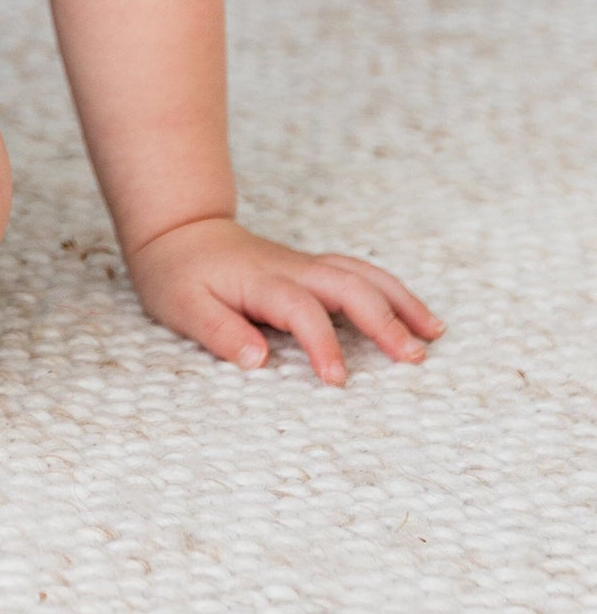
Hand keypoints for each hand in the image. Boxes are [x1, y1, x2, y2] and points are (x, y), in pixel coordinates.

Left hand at [126, 215, 442, 383]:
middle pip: (348, 286)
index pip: (301, 311)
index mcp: (261, 281)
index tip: (337, 381)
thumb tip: (257, 359)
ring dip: (400, 301)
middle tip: (413, 358)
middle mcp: (292, 269)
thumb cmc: (179, 275)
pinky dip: (392, 292)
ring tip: (433, 334)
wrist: (180, 231)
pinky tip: (414, 315)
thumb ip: (219, 331)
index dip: (322, 345)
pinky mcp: (313, 270)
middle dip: (384, 321)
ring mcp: (306, 266)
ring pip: (363, 275)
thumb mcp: (182, 307)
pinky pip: (361, 275)